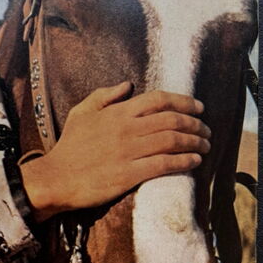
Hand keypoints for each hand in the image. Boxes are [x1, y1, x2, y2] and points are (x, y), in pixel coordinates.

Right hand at [20, 82, 209, 222]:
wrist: (56, 178)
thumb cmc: (69, 146)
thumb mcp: (81, 112)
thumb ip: (105, 95)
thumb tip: (128, 84)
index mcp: (117, 112)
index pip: (158, 99)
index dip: (184, 101)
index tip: (199, 108)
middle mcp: (126, 129)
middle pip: (172, 120)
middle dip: (195, 124)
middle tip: (206, 130)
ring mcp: (128, 151)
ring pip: (172, 141)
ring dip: (195, 142)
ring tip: (206, 146)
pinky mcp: (129, 174)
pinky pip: (164, 164)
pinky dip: (184, 161)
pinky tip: (194, 161)